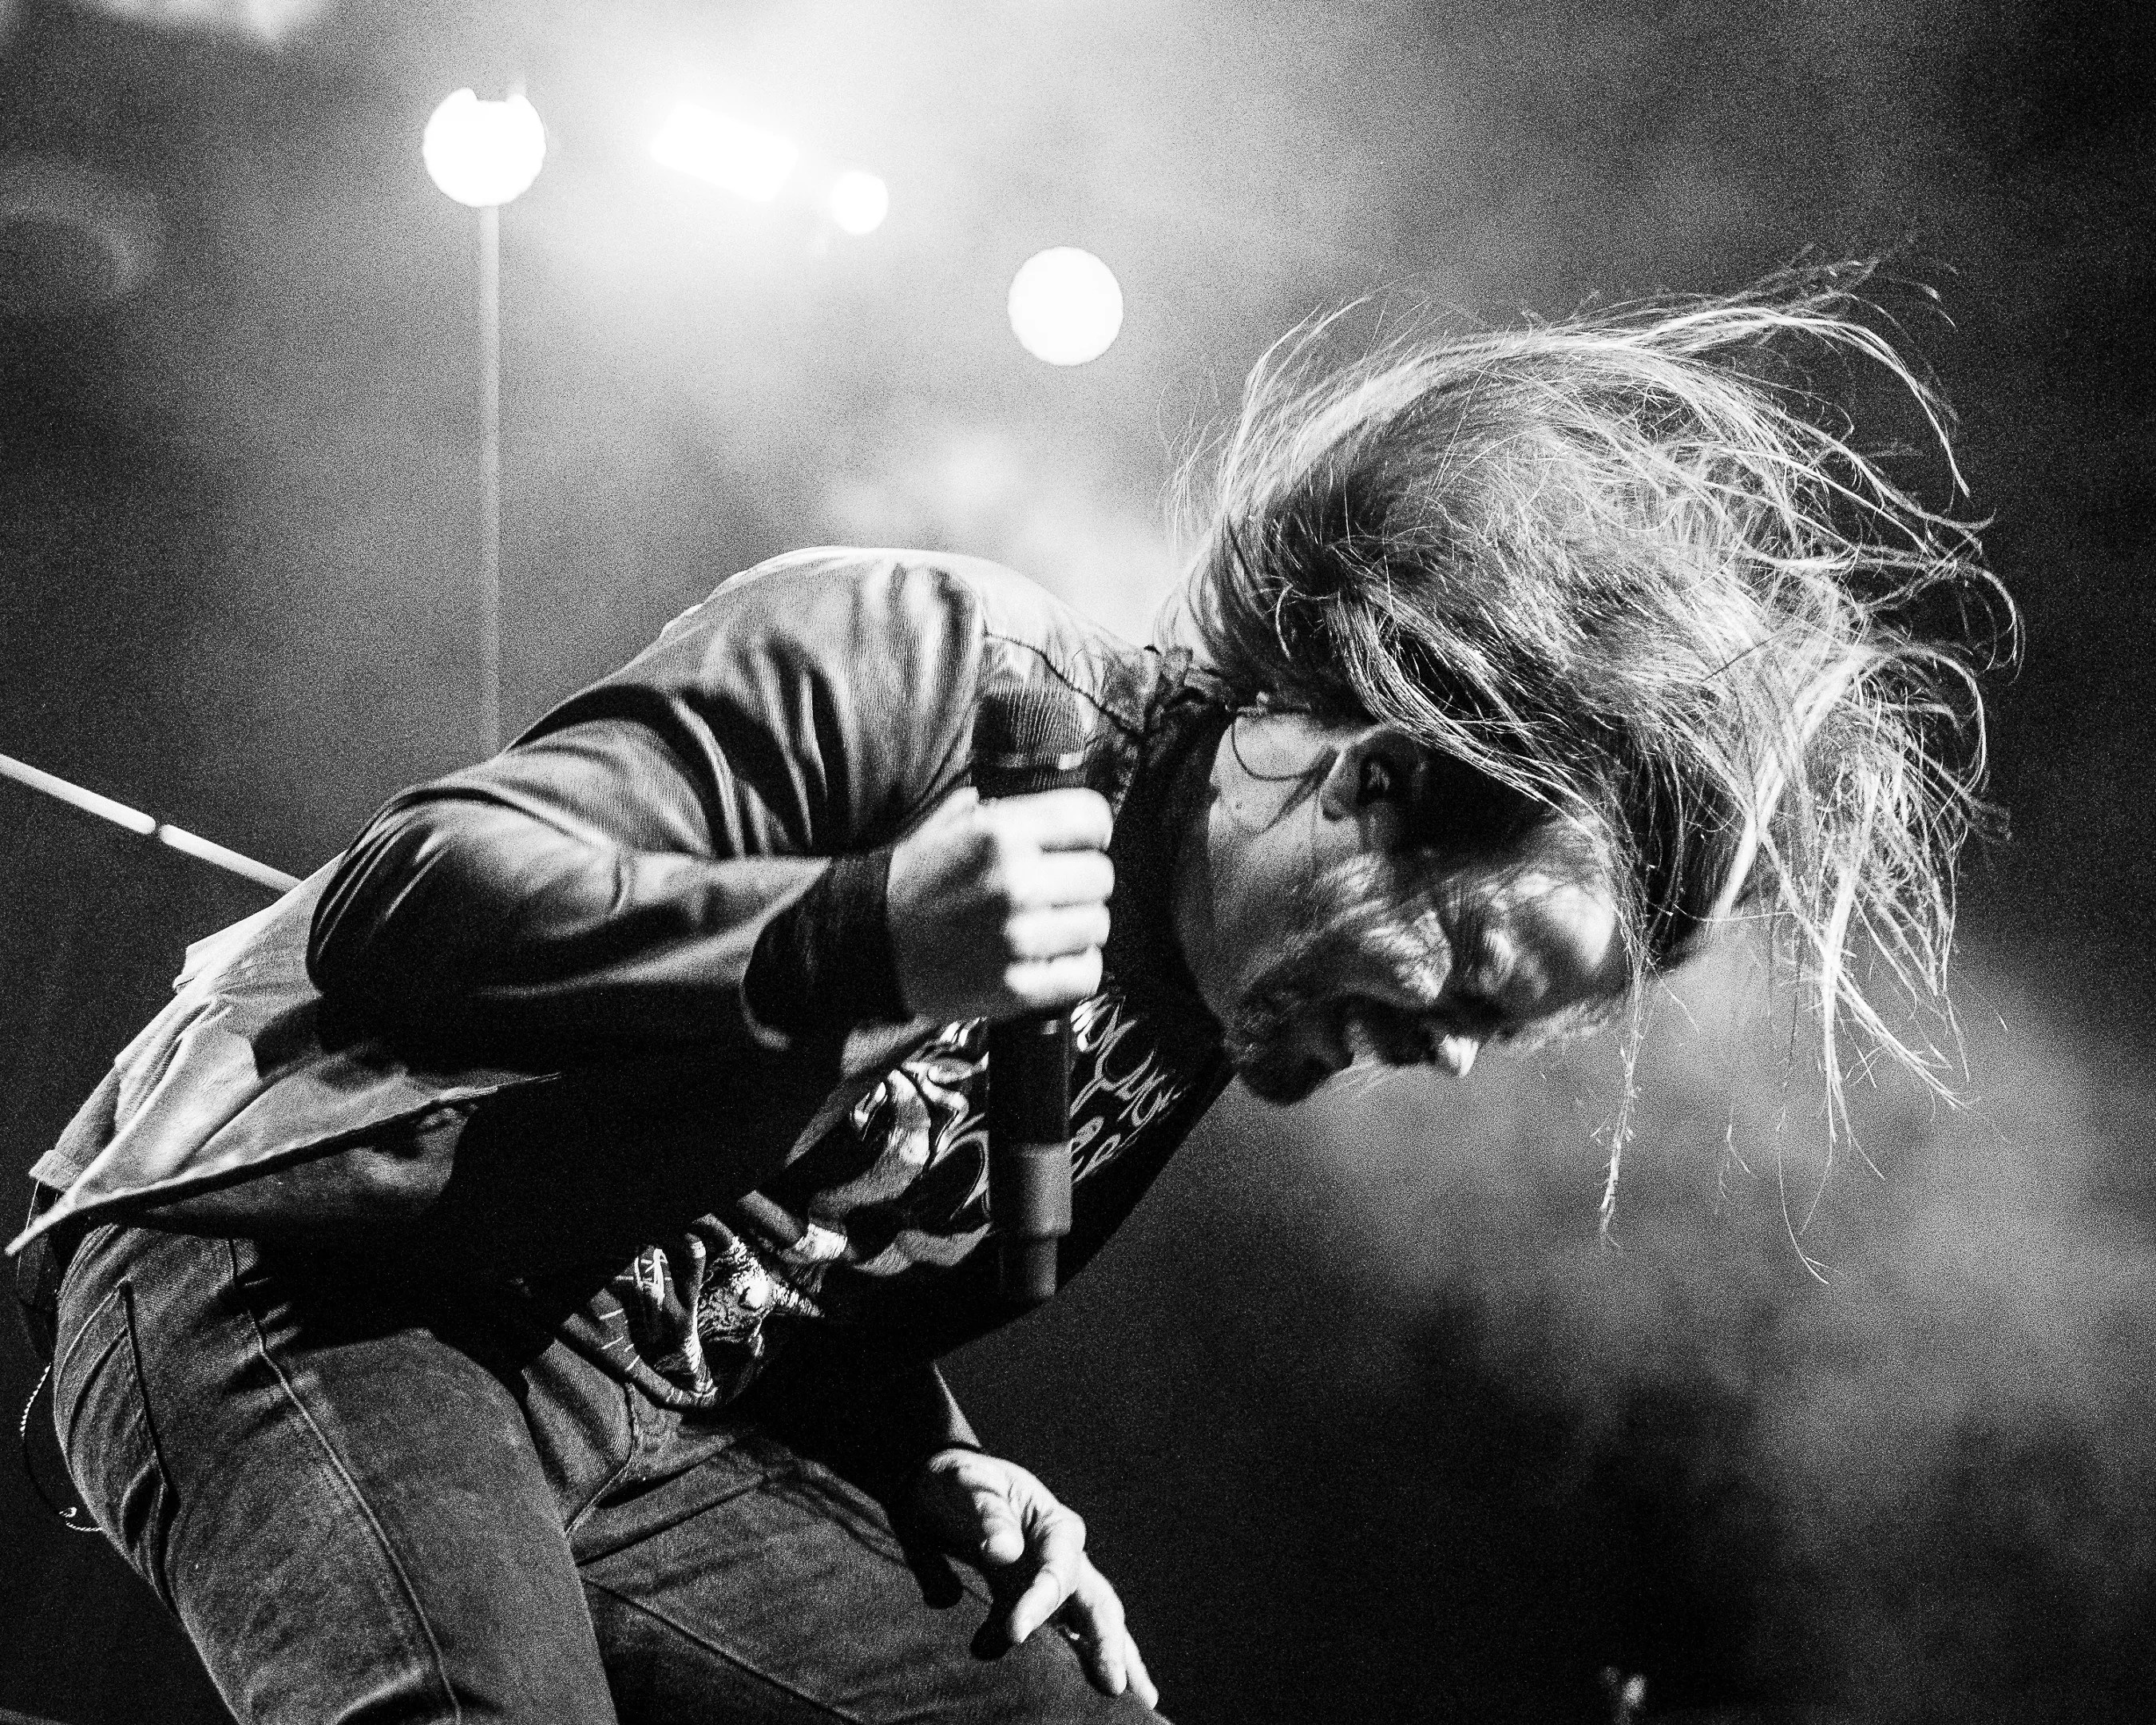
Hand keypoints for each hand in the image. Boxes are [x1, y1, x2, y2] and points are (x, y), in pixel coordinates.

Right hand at [887, 787, 1113, 1023]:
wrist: (866, 944)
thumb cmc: (912, 882)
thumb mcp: (949, 824)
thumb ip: (1002, 808)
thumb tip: (1051, 796)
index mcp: (999, 832)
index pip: (1091, 818)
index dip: (1090, 832)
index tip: (1079, 845)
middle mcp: (1013, 880)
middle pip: (1100, 875)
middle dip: (1081, 884)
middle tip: (1056, 894)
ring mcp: (1016, 937)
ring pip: (1097, 925)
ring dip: (1078, 929)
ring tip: (1048, 930)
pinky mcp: (1016, 986)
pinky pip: (1086, 974)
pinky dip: (1075, 970)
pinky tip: (1050, 962)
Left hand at [908, 1446, 1157, 1708]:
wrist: (942, 1488)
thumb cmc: (958, 1484)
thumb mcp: (967, 1485)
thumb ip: (987, 1514)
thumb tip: (1004, 1552)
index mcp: (1053, 1524)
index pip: (1057, 1571)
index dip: (1040, 1604)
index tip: (1014, 1633)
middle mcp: (1065, 1556)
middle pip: (1098, 1602)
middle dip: (1108, 1644)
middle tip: (1114, 1686)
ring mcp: (1058, 1582)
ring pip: (1097, 1622)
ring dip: (1115, 1657)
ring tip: (1139, 1702)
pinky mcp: (1040, 1603)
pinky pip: (1071, 1634)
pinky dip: (1088, 1660)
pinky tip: (1104, 1690)